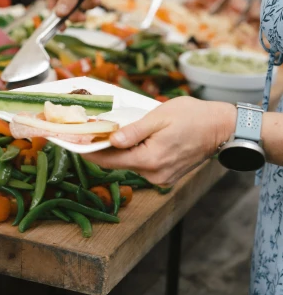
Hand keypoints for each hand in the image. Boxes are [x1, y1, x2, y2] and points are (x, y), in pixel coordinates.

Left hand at [84, 97, 236, 186]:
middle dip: (104, 148)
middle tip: (90, 131)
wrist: (221, 127)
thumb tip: (110, 139)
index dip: (89, 151)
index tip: (73, 143)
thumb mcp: (159, 117)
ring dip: (121, 150)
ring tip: (114, 131)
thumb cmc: (193, 116)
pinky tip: (135, 140)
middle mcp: (154, 175)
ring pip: (130, 164)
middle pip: (118, 163)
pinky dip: (135, 154)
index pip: (110, 160)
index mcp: (150, 160)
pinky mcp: (166, 177)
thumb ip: (133, 131)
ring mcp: (161, 178)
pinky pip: (143, 165)